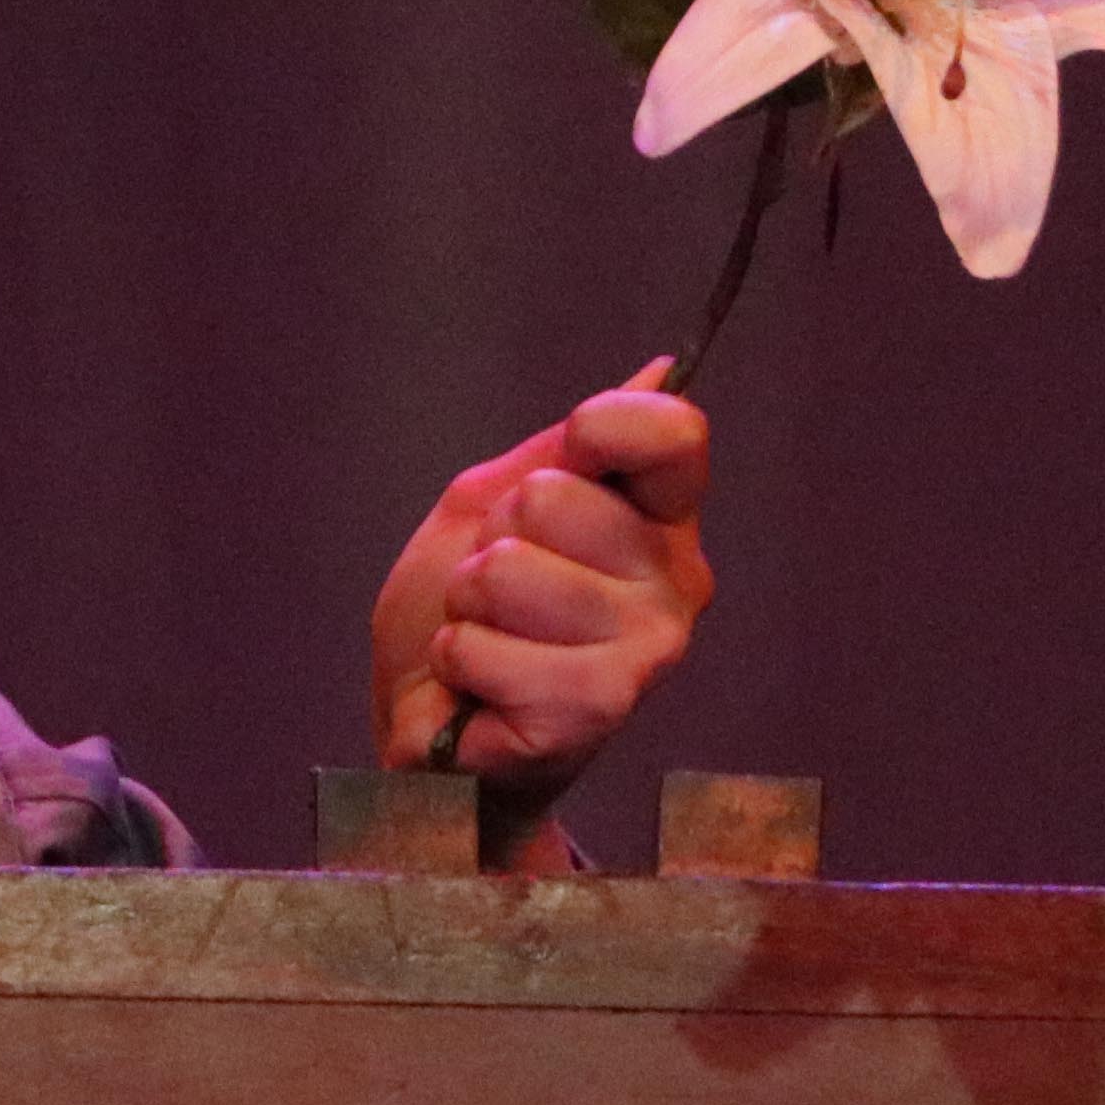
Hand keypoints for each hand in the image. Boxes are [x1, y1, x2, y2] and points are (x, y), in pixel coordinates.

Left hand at [369, 362, 711, 868]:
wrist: (430, 734)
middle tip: (501, 594)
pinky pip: (482, 648)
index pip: (673, 434)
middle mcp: (674, 587)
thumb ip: (568, 447)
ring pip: (508, 573)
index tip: (566, 463)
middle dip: (492, 541)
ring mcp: (642, 655)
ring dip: (466, 608)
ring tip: (488, 640)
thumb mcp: (497, 505)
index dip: (599, 429)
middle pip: (555, 496)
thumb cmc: (467, 616)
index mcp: (661, 524)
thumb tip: (660, 370)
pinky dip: (456, 661)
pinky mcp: (591, 713)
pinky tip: (481, 691)